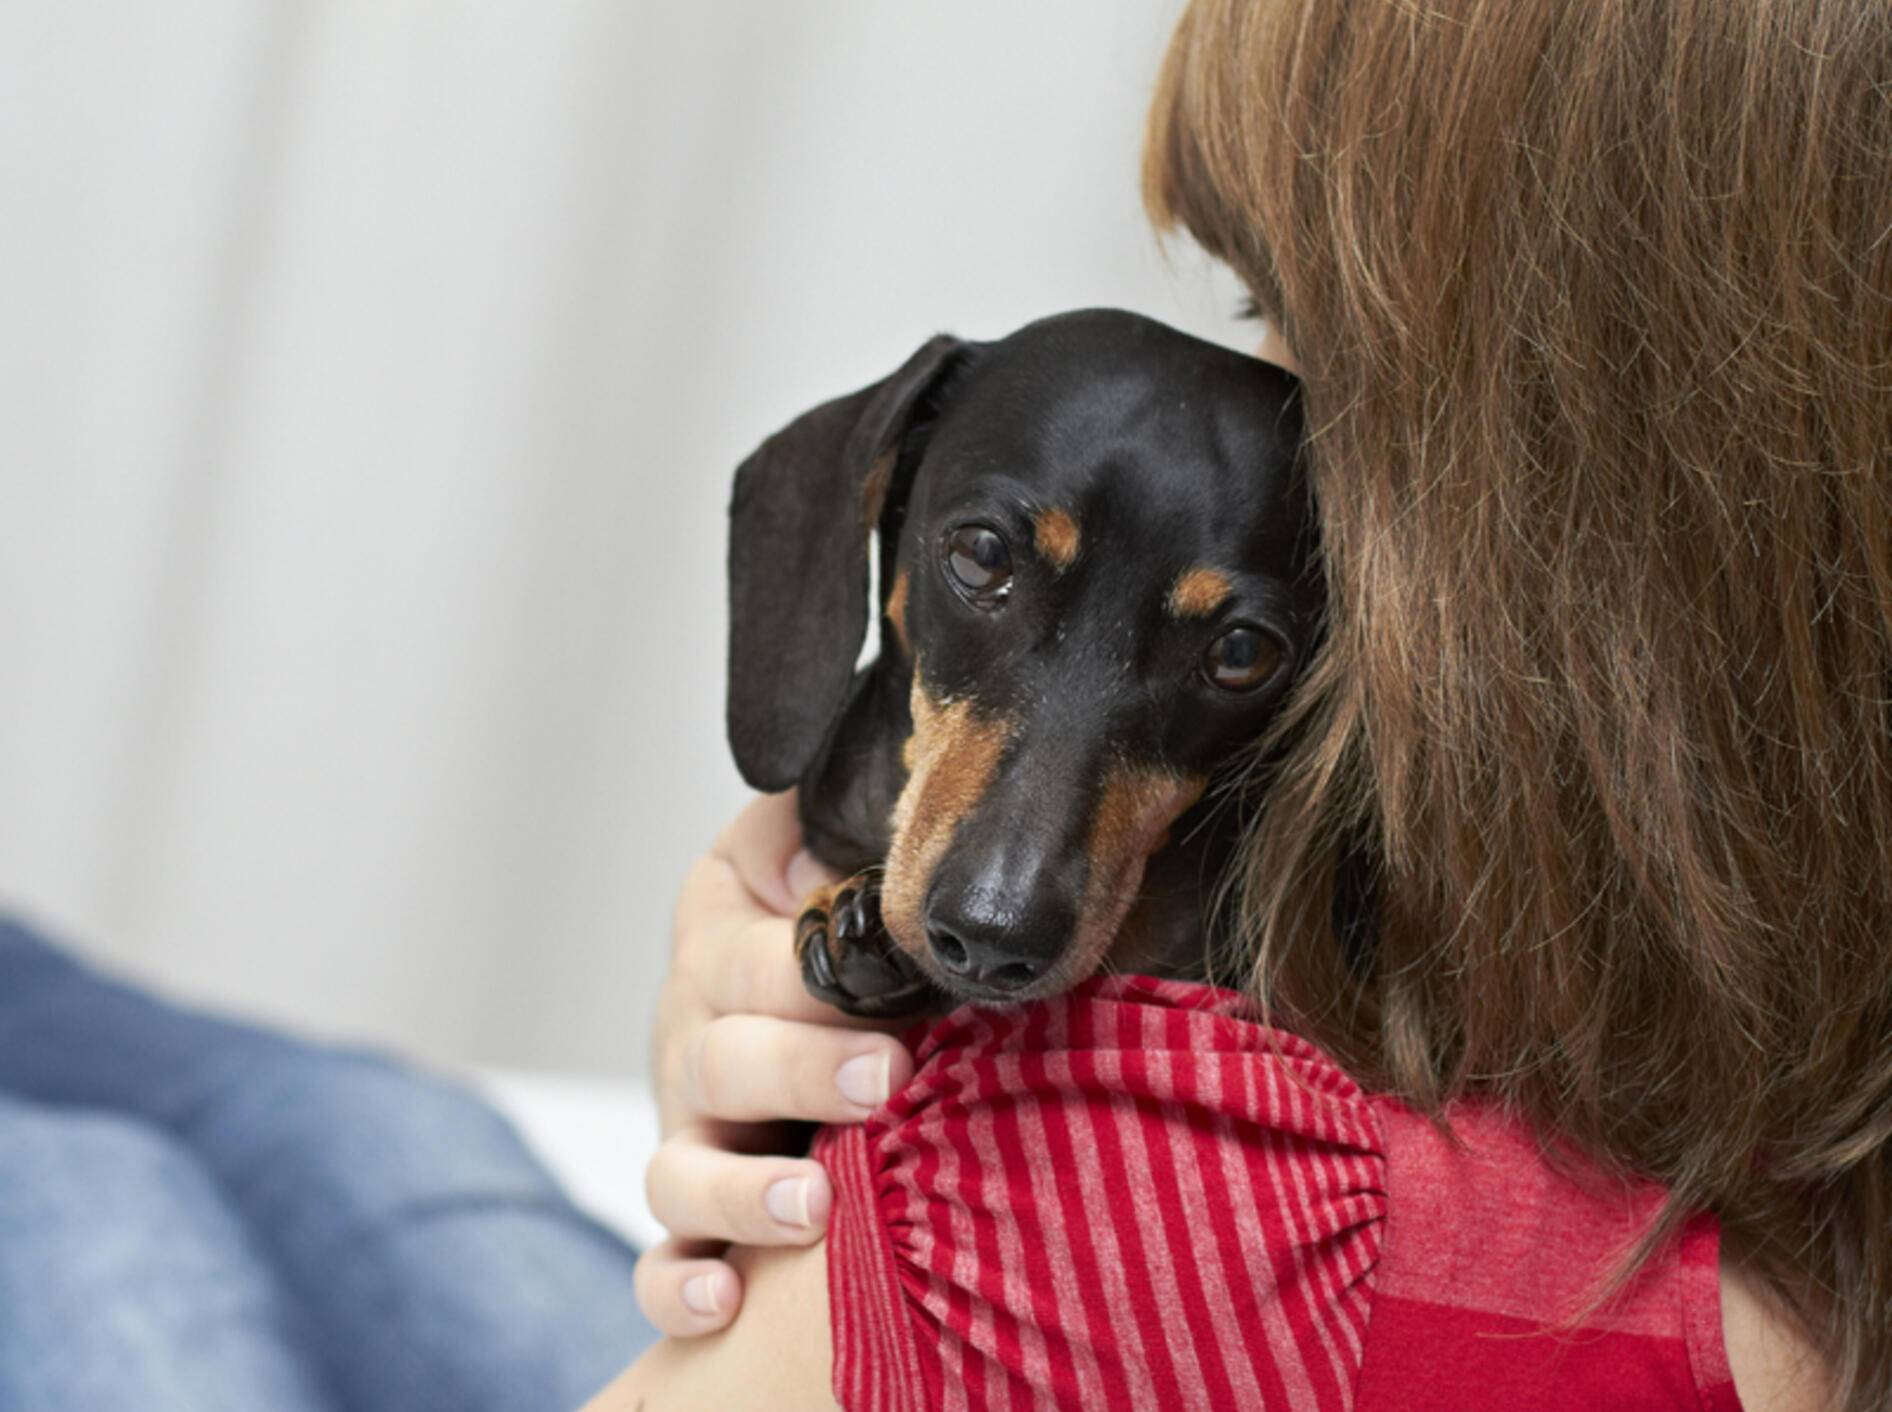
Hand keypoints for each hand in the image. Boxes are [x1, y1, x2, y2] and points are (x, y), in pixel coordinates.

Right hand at [635, 791, 916, 1336]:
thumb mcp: (809, 838)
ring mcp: (686, 1126)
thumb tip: (860, 822)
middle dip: (805, 1071)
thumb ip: (827, 822)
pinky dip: (681, 1284)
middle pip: (724, 1060)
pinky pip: (662, 1260)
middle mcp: (692, 1032)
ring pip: (682, 1171)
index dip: (814, 976)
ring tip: (814, 1207)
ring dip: (743, 1193)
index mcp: (721, 937)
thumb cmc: (818, 907)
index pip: (752, 957)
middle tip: (885, 1078)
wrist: (778, 976)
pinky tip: (725, 1302)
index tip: (893, 987)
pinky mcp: (691, 1208)